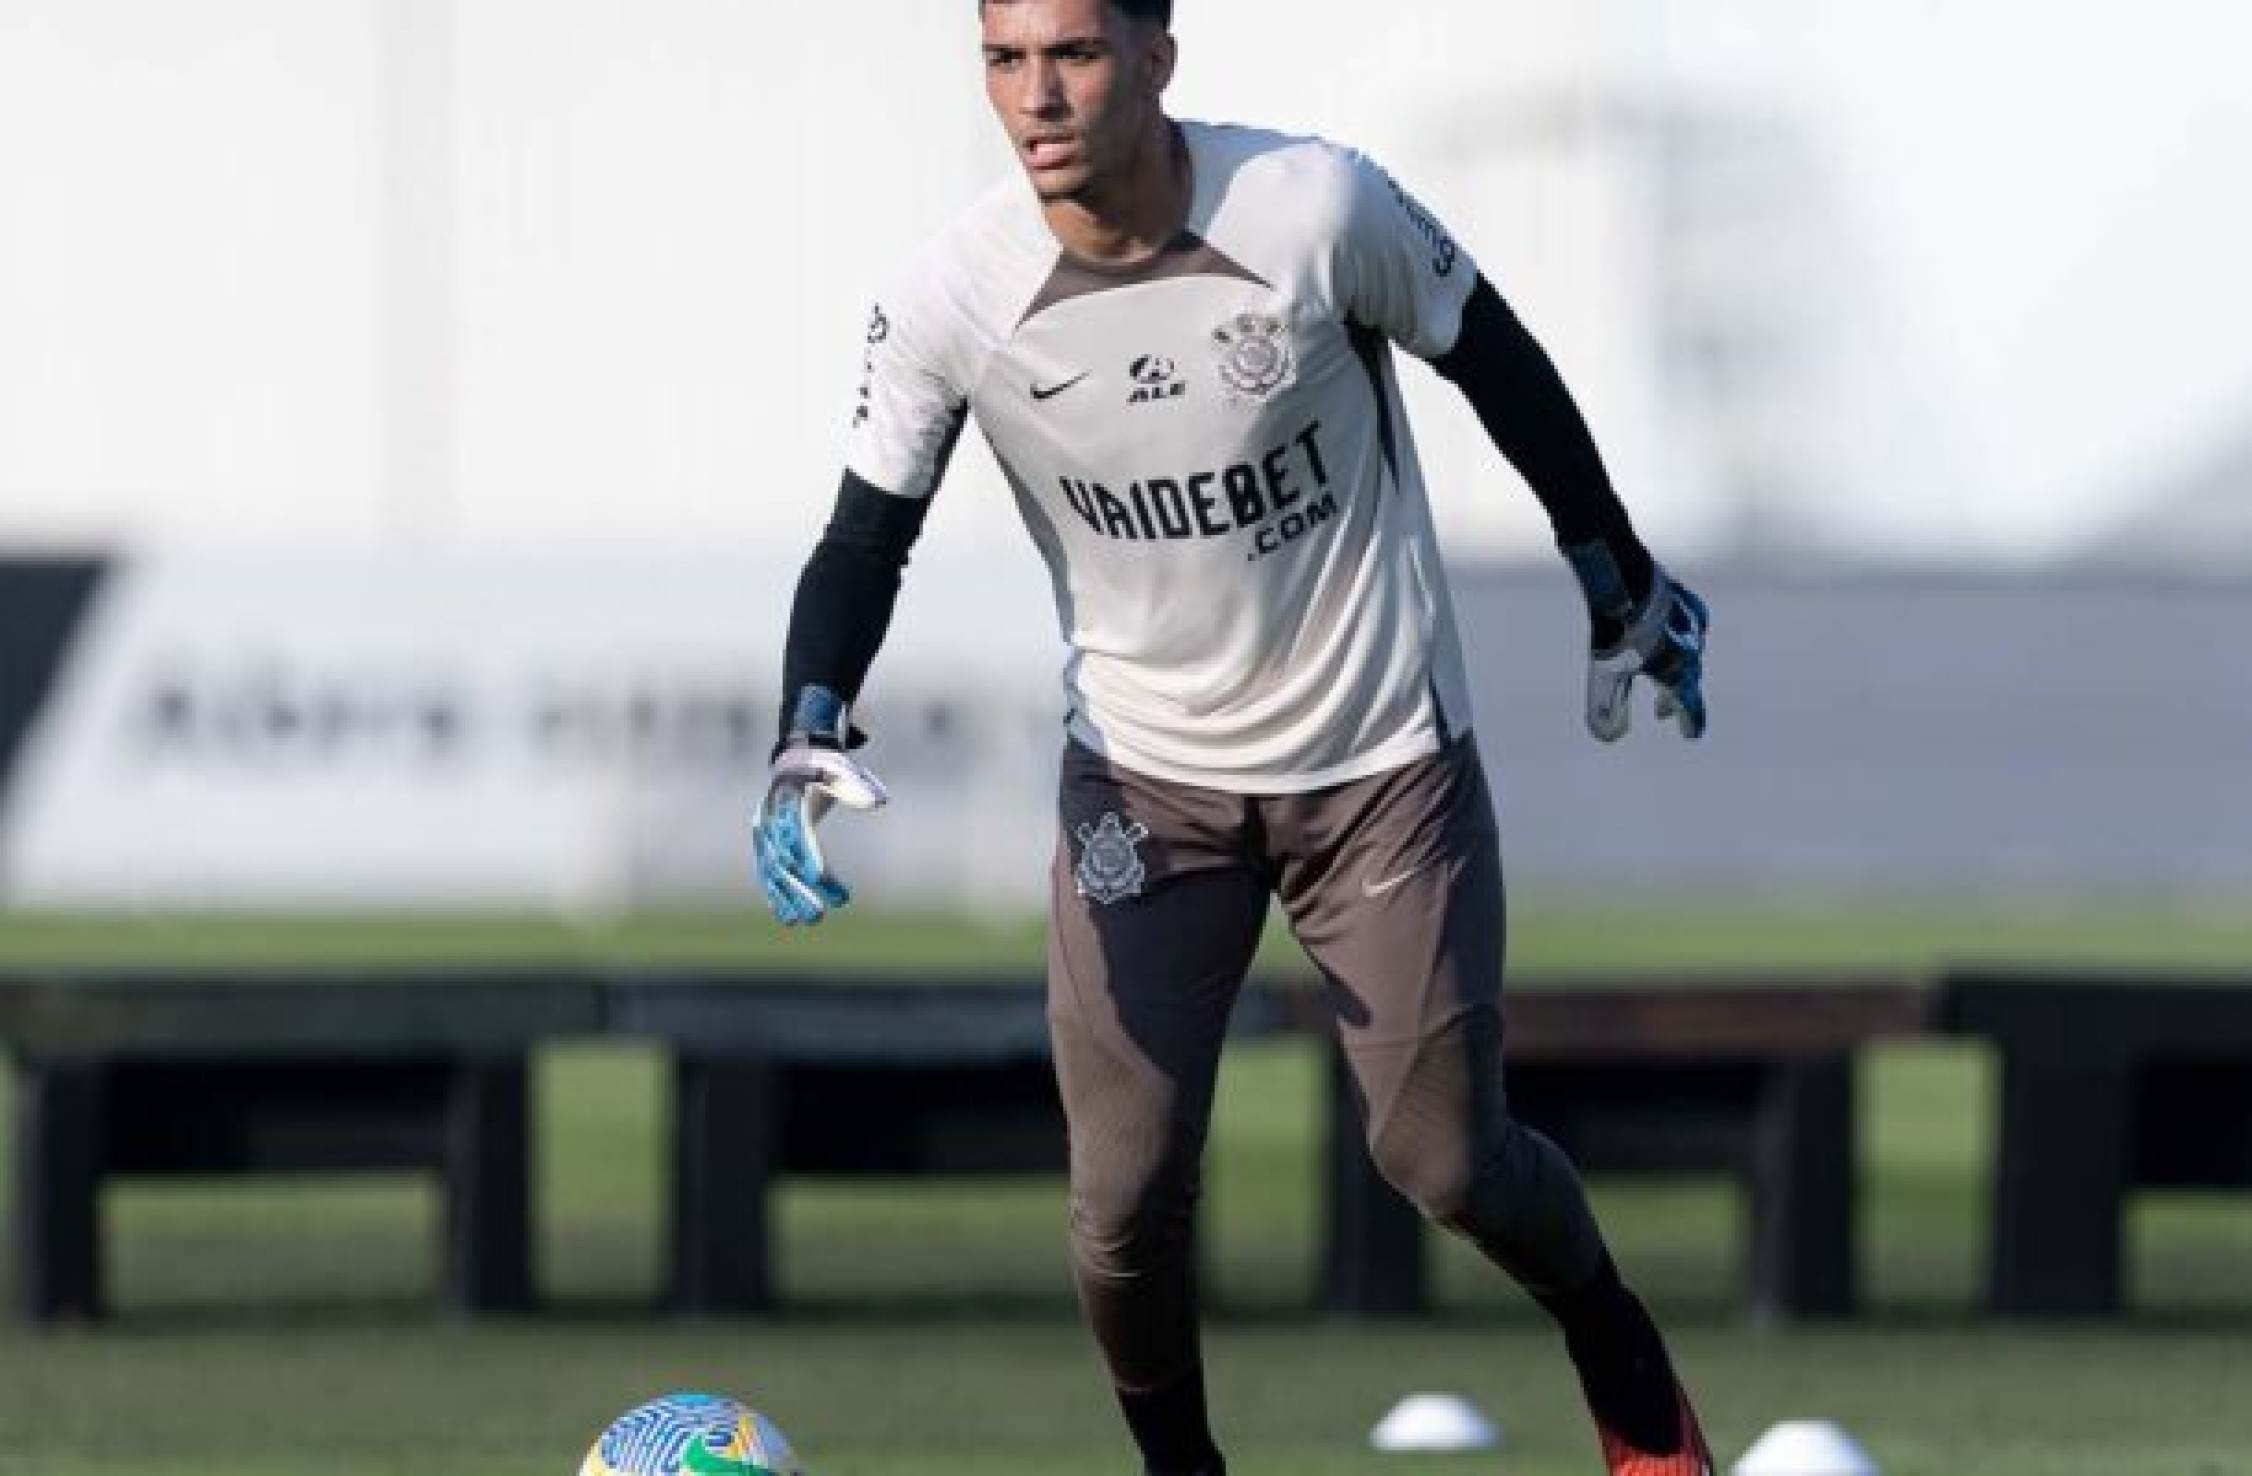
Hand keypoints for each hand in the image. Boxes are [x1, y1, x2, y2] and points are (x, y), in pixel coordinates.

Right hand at [753, 732, 887, 927]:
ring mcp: (764, 833)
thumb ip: (857, 786)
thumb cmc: (824, 766)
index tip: (823, 881)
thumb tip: (879, 802)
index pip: (797, 835)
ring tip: (809, 921)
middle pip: (783, 861)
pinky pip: (768, 872)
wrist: (795, 760)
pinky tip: (788, 916)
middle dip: (800, 890)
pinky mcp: (764, 844)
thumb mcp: (841, 770)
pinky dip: (776, 893)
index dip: (808, 859)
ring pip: (773, 872)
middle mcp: (771, 820)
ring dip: (788, 898)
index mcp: (788, 802)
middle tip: (820, 915)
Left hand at [1585, 572, 1709, 742]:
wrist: (1624, 579)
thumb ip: (1608, 707)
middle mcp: (1691, 649)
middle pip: (1686, 679)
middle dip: (1673, 699)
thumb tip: (1610, 737)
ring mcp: (1691, 621)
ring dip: (1678, 667)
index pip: (1688, 703)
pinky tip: (1677, 631)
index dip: (1690, 720)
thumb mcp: (1605, 674)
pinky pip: (1690, 621)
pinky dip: (1682, 634)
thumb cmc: (1617, 630)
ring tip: (1665, 675)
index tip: (1691, 735)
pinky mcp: (1683, 598)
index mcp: (1678, 670)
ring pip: (1689, 651)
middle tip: (1660, 713)